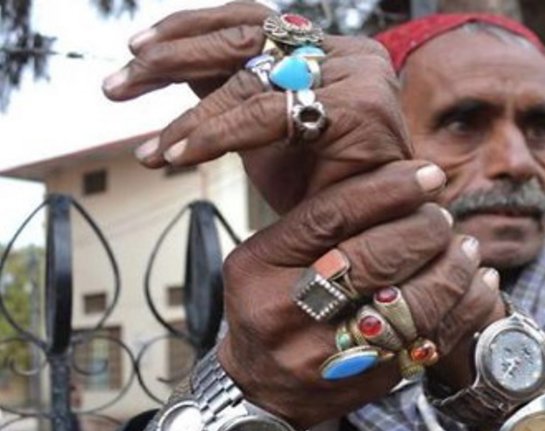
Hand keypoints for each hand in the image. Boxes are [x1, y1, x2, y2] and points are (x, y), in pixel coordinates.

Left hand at [104, 1, 409, 212]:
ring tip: (153, 146)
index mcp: (330, 50)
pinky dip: (218, 132)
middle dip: (173, 58)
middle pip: (248, 37)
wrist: (370, 238)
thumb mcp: (261, 133)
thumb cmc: (320, 188)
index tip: (135, 51)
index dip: (189, 29)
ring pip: (253, 78)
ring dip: (191, 113)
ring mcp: (360, 76)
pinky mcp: (362, 108)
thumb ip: (228, 92)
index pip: (253, 20)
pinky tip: (180, 153)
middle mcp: (350, 52)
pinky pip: (270, 114)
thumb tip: (167, 61)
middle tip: (117, 85)